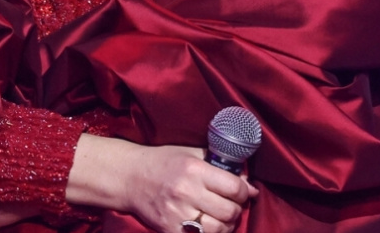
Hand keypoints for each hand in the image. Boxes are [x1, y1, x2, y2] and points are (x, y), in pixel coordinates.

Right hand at [67, 136, 257, 232]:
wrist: (130, 177)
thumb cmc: (163, 162)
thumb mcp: (190, 153)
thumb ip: (219, 164)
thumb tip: (249, 184)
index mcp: (194, 170)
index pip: (234, 187)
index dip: (244, 191)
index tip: (243, 191)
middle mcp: (186, 192)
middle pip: (229, 211)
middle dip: (236, 209)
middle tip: (232, 205)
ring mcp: (177, 214)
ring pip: (219, 229)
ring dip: (226, 225)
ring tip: (221, 217)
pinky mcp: (170, 230)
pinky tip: (206, 225)